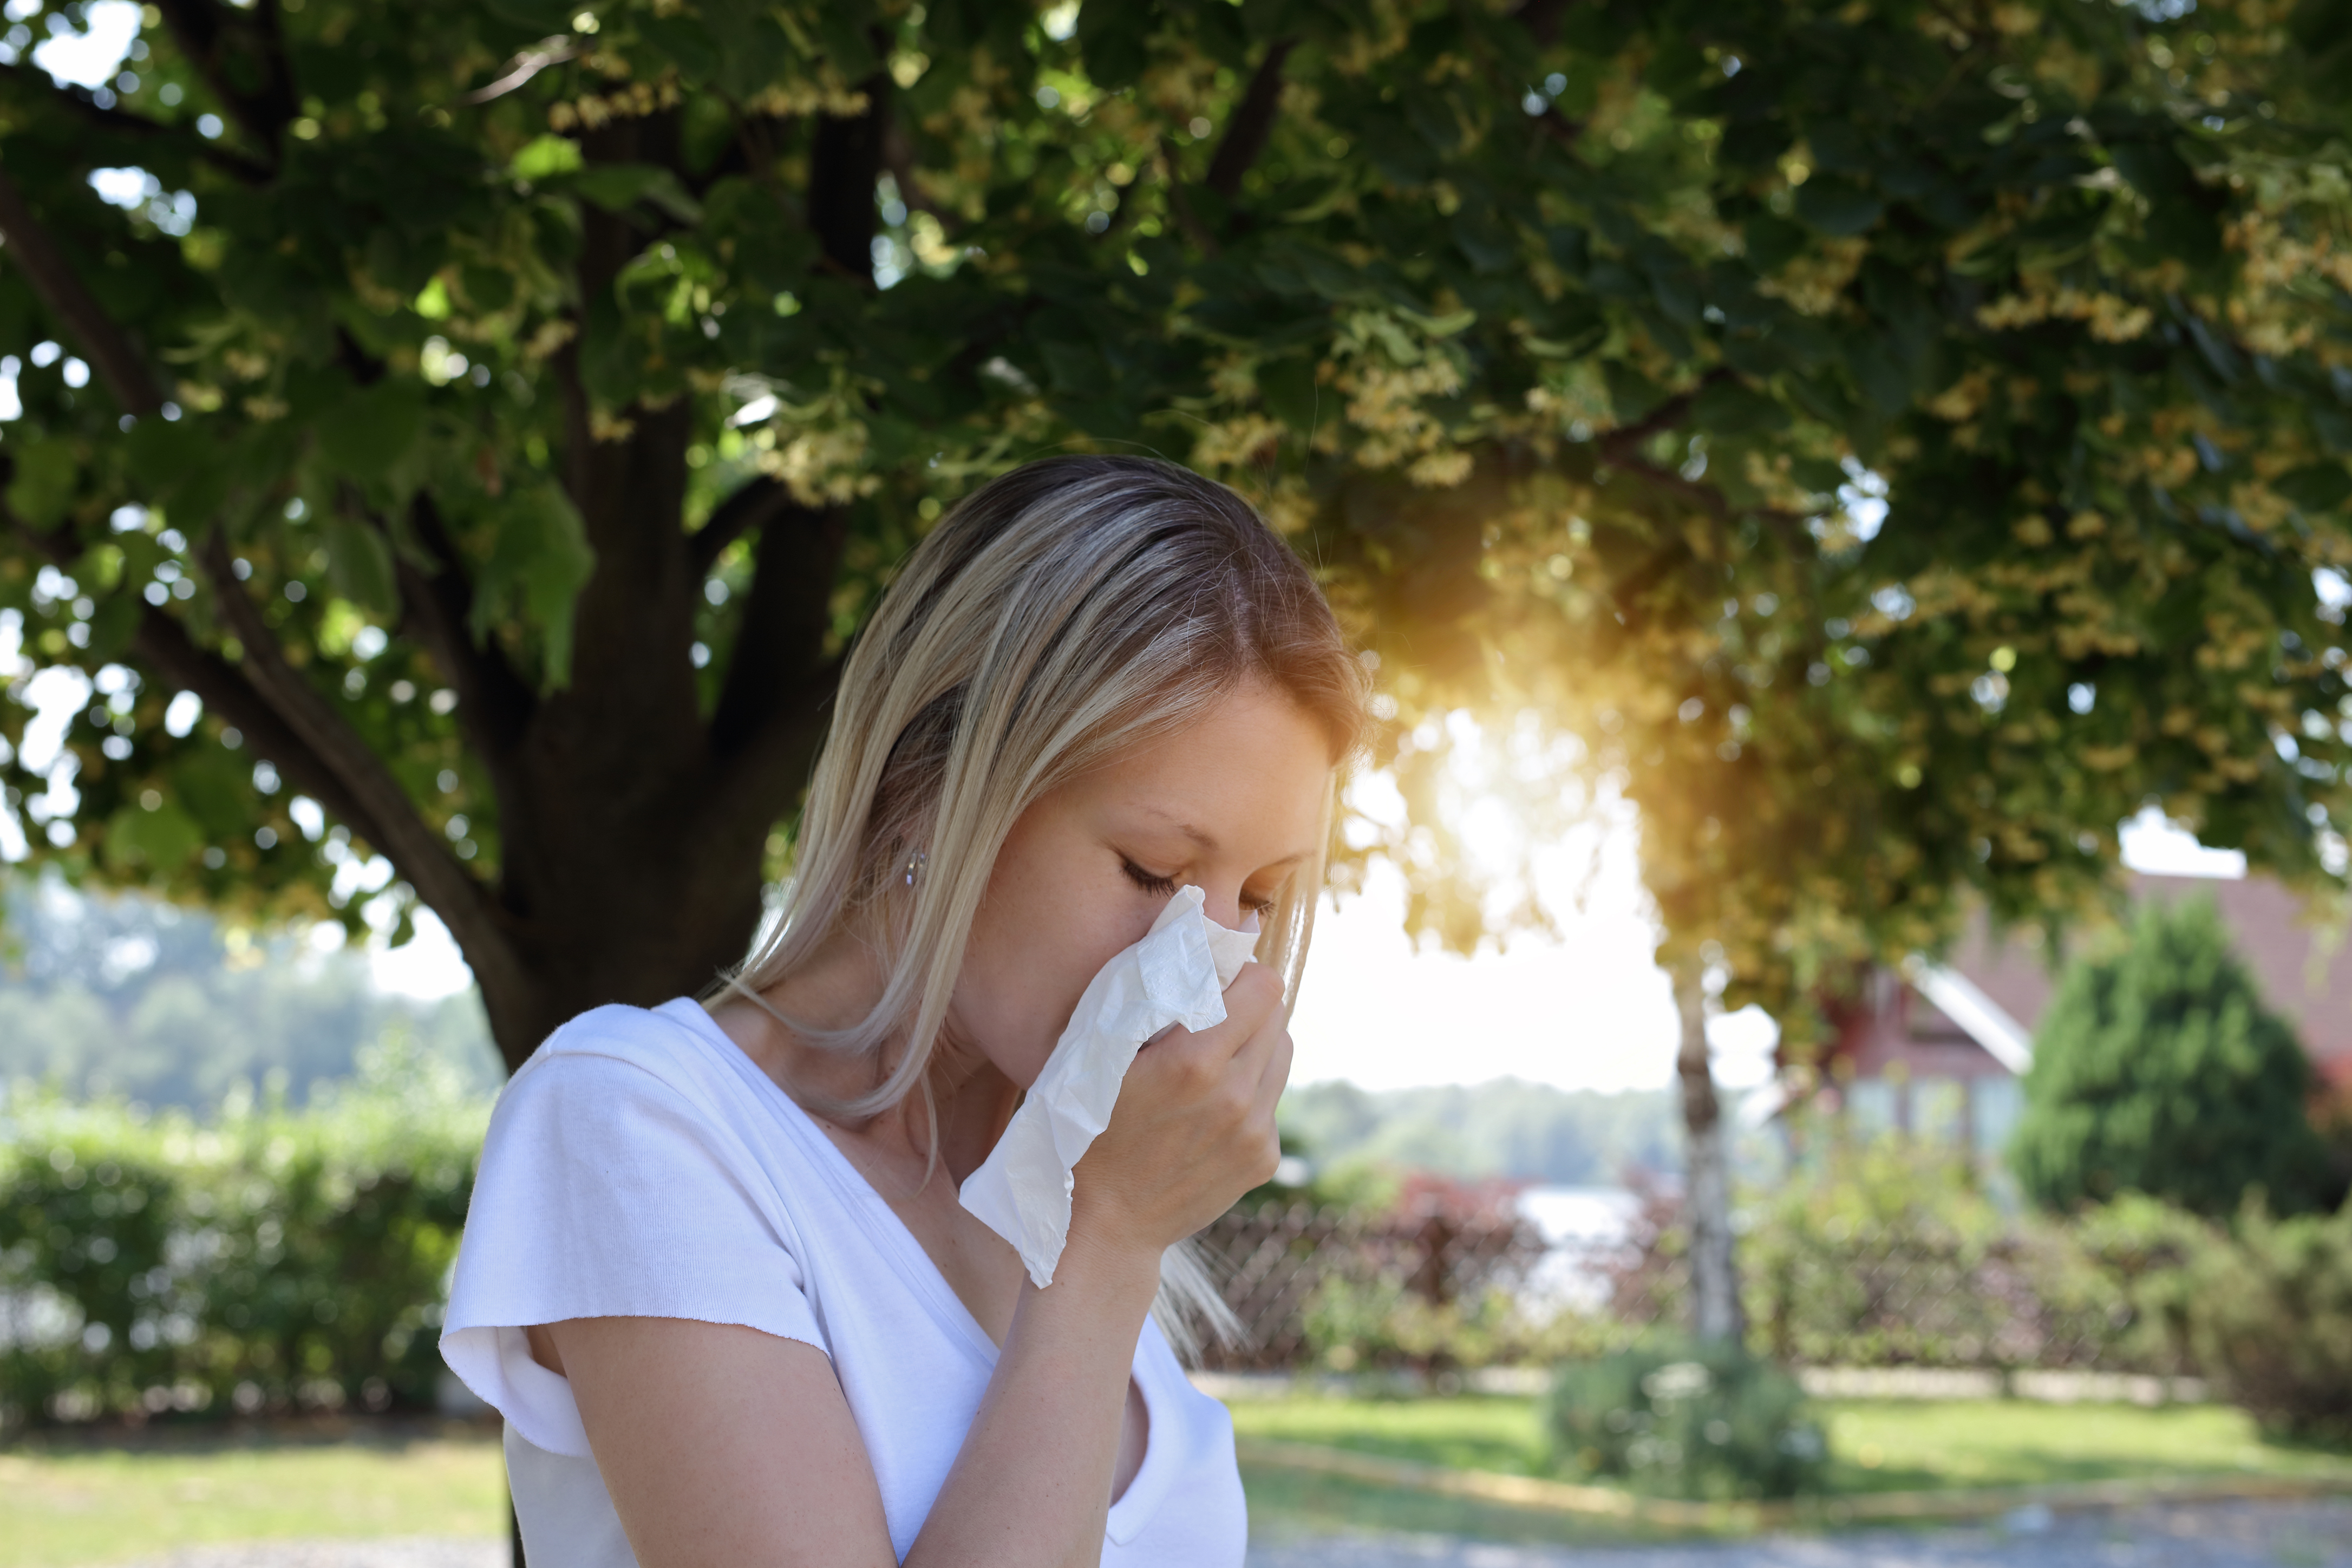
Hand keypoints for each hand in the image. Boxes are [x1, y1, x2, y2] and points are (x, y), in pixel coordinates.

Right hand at [1065, 963, 1290, 1265]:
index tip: (1213, 982)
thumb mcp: (1095, 1054)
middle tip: (1206, 1021)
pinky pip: (1272, 1099)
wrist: (1102, 1229)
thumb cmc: (1083, 1129)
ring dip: (1252, 1046)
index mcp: (1193, 1063)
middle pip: (1277, 1016)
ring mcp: (1255, 1132)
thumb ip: (1146, 990)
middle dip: (1246, 1007)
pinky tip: (1205, 1110)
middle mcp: (1235, 1097)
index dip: (1240, 976)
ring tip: (1207, 1063)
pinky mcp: (1264, 1159)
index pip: (1264, 986)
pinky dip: (1248, 1091)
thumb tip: (1198, 927)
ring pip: (1282, 1054)